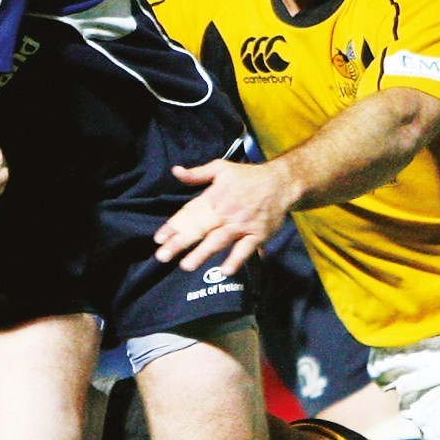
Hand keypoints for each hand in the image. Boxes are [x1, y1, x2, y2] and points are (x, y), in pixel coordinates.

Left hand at [153, 160, 293, 273]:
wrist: (281, 182)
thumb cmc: (248, 177)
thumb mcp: (220, 168)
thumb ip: (197, 174)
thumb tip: (175, 171)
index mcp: (214, 197)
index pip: (189, 213)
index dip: (173, 226)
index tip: (158, 238)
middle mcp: (226, 212)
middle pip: (200, 229)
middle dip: (180, 243)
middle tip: (162, 256)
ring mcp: (242, 224)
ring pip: (219, 240)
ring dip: (202, 253)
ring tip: (186, 265)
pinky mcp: (257, 234)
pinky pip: (245, 249)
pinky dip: (236, 260)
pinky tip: (225, 271)